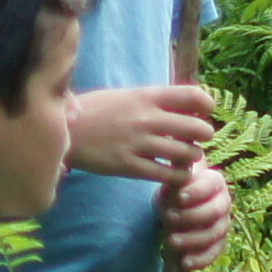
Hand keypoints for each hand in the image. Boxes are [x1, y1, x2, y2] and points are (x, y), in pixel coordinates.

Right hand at [65, 82, 219, 181]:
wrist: (64, 130)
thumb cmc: (96, 111)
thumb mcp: (127, 95)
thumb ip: (155, 100)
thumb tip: (187, 106)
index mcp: (147, 96)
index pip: (193, 96)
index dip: (207, 105)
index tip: (205, 112)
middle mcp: (147, 118)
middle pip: (198, 128)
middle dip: (204, 135)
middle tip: (197, 139)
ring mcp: (139, 144)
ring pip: (187, 154)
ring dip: (193, 157)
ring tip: (185, 157)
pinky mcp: (130, 167)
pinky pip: (169, 175)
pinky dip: (179, 176)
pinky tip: (175, 173)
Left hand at [168, 162, 235, 271]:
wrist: (177, 208)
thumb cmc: (176, 189)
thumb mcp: (174, 176)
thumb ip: (177, 166)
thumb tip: (176, 144)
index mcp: (214, 182)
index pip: (211, 186)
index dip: (197, 192)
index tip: (178, 197)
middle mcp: (224, 202)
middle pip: (216, 211)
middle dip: (192, 216)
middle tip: (169, 219)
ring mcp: (223, 224)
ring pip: (215, 233)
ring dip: (193, 239)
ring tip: (171, 242)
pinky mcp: (218, 244)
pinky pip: (214, 252)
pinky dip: (201, 259)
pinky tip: (185, 264)